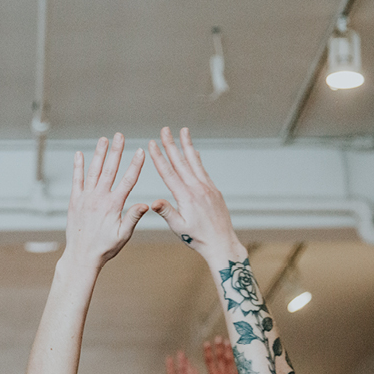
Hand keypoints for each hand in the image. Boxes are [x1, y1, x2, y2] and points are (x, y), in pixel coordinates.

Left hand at [64, 133, 147, 268]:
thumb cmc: (105, 248)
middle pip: (110, 170)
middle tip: (120, 136)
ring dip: (99, 154)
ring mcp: (85, 198)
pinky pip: (76, 180)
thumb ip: (133, 217)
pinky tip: (80, 154)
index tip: (140, 151)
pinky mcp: (75, 201)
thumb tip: (146, 204)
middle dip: (116, 151)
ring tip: (104, 140)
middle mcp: (99, 198)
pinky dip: (78, 167)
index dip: (135, 164)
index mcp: (113, 205)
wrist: (81, 256)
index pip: (128, 180)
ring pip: (93, 171)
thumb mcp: (123, 235)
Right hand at [148, 127, 245, 261]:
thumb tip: (153, 202)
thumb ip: (166, 211)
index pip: (168, 173)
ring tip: (183, 131)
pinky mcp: (214, 191)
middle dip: (171, 144)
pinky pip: (204, 170)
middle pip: (181, 162)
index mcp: (186, 197)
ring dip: (187, 145)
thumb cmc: (198, 238)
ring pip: (195, 162)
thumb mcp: (178, 227)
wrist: (222, 243)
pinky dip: (197, 159)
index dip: (159, 157)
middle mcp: (198, 188)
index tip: (151, 143)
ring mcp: (208, 188)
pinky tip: (194, 152)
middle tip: (164, 129)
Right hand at [202, 337, 245, 373]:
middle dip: (219, 347)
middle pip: (220, 359)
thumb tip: (188, 371)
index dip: (207, 352)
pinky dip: (241, 360)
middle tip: (218, 337)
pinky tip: (241, 352)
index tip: (206, 342)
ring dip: (229, 350)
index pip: (209, 362)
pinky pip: (241, 369)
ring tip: (228, 341)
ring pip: (231, 362)